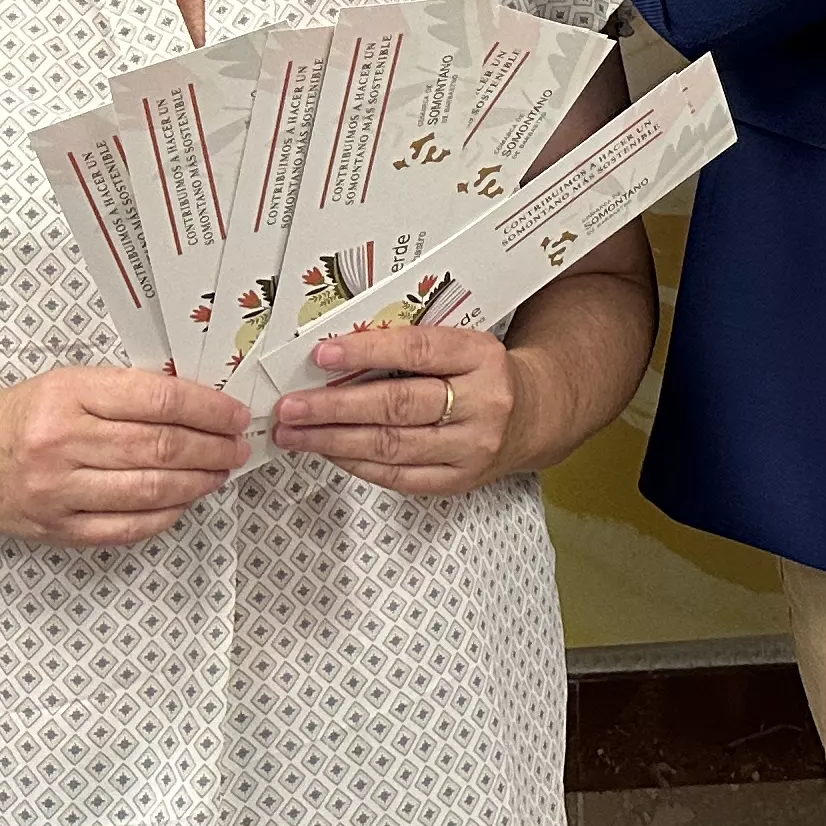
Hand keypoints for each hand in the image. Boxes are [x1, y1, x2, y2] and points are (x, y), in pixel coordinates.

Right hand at [0, 365, 249, 547]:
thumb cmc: (21, 418)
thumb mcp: (67, 384)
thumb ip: (126, 392)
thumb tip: (199, 404)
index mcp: (69, 394)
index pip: (158, 399)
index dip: (208, 409)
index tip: (235, 415)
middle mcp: (61, 442)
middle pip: (160, 447)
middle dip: (213, 449)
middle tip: (238, 448)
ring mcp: (58, 491)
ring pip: (150, 490)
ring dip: (198, 483)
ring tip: (220, 473)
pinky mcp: (57, 529)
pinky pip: (126, 528)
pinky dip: (165, 516)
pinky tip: (184, 502)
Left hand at [272, 322, 533, 495]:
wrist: (534, 414)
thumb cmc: (483, 374)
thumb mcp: (462, 345)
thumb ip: (411, 346)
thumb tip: (337, 355)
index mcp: (481, 357)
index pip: (419, 350)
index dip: (367, 352)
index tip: (322, 355)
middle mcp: (482, 403)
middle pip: (398, 405)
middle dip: (334, 407)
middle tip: (291, 406)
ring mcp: (471, 447)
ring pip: (392, 446)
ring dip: (334, 441)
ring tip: (295, 434)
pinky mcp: (459, 480)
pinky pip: (398, 476)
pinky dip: (357, 464)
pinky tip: (329, 452)